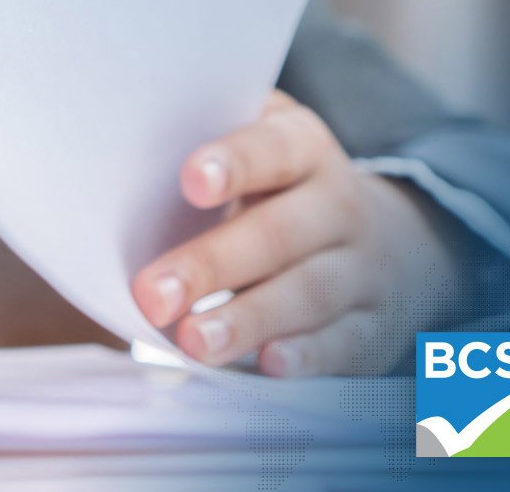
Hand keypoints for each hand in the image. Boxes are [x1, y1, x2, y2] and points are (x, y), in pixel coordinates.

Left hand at [130, 91, 469, 375]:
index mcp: (303, 147)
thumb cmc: (281, 188)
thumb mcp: (258, 148)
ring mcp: (359, 268)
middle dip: (212, 265)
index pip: (271, 149)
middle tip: (152, 294)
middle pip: (277, 234)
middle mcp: (338, 205)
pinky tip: (267, 365)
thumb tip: (116, 156)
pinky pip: (342, 343)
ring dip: (246, 321)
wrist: (392, 239)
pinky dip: (306, 356)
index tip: (190, 181)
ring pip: (306, 293)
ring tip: (191, 341)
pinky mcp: (369, 326)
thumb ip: (201, 145)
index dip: (234, 163)